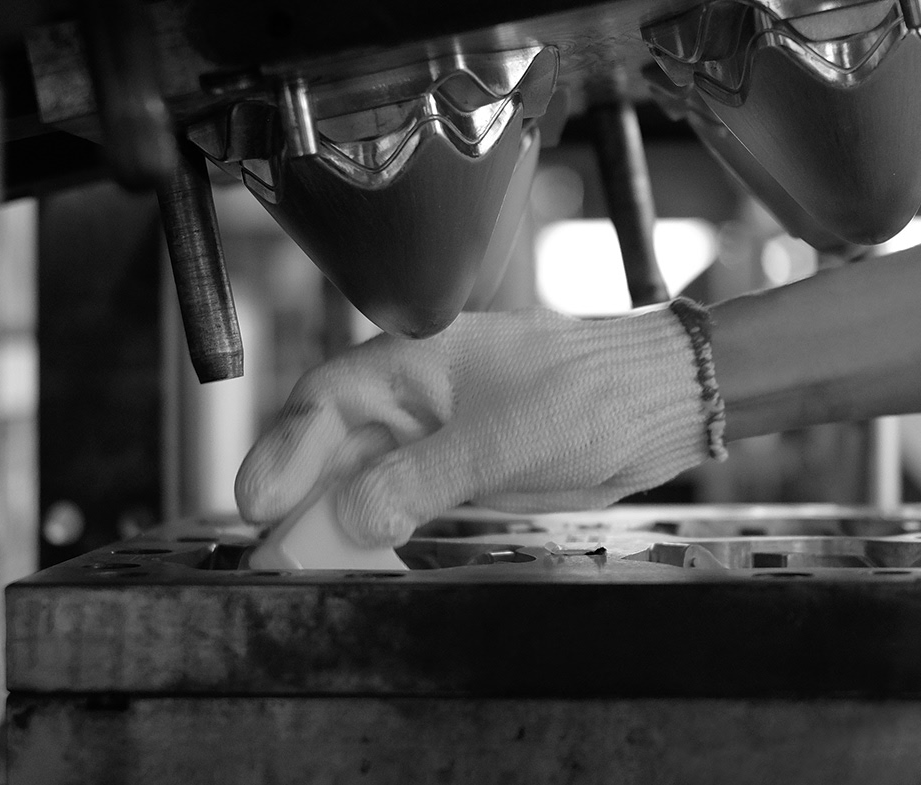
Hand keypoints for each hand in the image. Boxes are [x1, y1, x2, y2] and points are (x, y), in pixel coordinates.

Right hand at [234, 305, 717, 545]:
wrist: (661, 405)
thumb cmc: (594, 390)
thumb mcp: (504, 436)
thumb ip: (425, 476)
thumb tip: (354, 516)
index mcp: (418, 360)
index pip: (328, 400)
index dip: (285, 450)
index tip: (259, 501)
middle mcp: (419, 395)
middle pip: (336, 443)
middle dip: (298, 493)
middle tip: (270, 549)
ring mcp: (440, 432)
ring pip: (364, 475)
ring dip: (333, 515)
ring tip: (302, 560)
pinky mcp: (463, 468)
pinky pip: (401, 497)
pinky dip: (376, 525)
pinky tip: (359, 552)